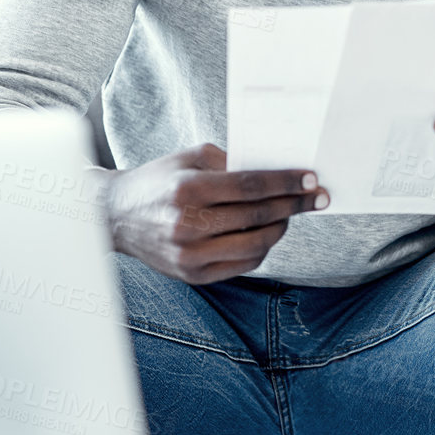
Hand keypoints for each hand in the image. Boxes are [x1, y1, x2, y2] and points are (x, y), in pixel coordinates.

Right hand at [105, 143, 326, 283]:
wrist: (117, 216)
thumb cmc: (160, 181)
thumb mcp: (191, 158)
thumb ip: (232, 162)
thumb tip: (279, 173)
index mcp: (188, 189)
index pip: (251, 186)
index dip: (287, 183)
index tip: (312, 180)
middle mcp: (188, 225)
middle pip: (258, 215)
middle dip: (295, 204)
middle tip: (317, 197)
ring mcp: (190, 255)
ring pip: (257, 244)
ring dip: (282, 227)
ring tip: (291, 213)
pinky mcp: (193, 276)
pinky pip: (244, 264)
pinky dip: (263, 248)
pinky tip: (268, 231)